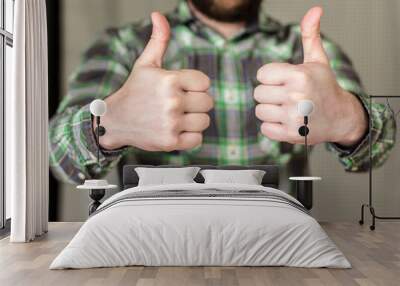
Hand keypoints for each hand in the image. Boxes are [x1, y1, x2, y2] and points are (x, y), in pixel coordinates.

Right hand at [97, 12, 212, 150]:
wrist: (115, 120)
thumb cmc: (134, 91)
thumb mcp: (146, 64)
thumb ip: (159, 40)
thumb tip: (158, 14)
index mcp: (170, 80)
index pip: (205, 82)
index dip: (196, 86)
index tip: (184, 88)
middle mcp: (172, 101)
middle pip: (208, 102)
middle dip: (196, 103)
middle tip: (180, 104)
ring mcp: (171, 123)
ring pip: (204, 121)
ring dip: (194, 120)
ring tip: (177, 117)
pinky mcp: (170, 142)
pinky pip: (198, 139)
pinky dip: (190, 137)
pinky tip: (177, 129)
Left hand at [254, 7, 366, 146]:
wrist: (341, 116)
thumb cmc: (325, 87)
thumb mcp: (317, 60)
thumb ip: (310, 35)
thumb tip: (315, 9)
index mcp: (298, 75)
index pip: (262, 74)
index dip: (271, 77)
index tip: (284, 81)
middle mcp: (295, 96)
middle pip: (258, 94)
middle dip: (270, 94)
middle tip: (287, 96)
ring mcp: (293, 117)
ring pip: (260, 111)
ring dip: (271, 111)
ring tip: (287, 109)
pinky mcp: (291, 134)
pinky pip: (265, 129)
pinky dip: (273, 127)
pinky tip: (287, 121)